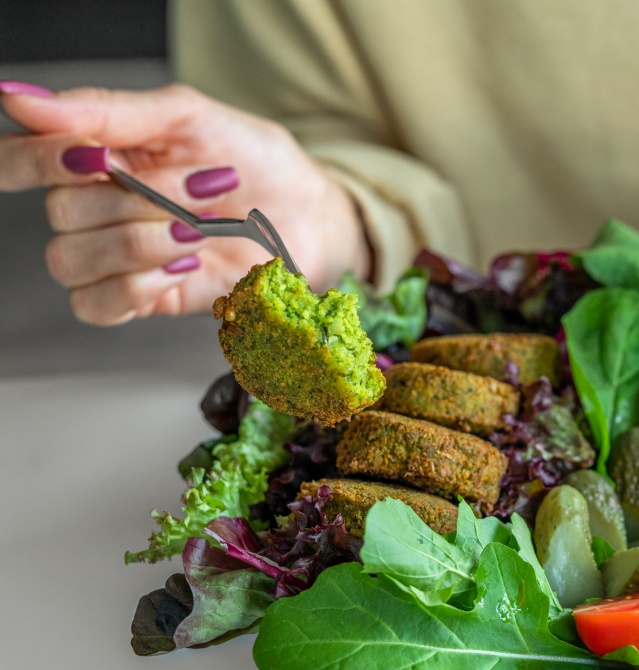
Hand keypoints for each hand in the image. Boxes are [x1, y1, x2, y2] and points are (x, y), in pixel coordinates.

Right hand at [0, 82, 369, 324]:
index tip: (90, 156)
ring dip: (141, 244)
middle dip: (139, 201)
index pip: (18, 160)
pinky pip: (97, 304)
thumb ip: (106, 110)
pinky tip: (185, 266)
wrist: (311, 217)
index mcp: (95, 154)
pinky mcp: (143, 299)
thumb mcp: (188, 118)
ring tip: (198, 230)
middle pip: (59, 213)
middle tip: (201, 191)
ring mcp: (116, 257)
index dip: (35, 160)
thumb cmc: (256, 162)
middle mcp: (95, 207)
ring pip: (71, 260)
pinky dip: (139, 285)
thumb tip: (19, 99)